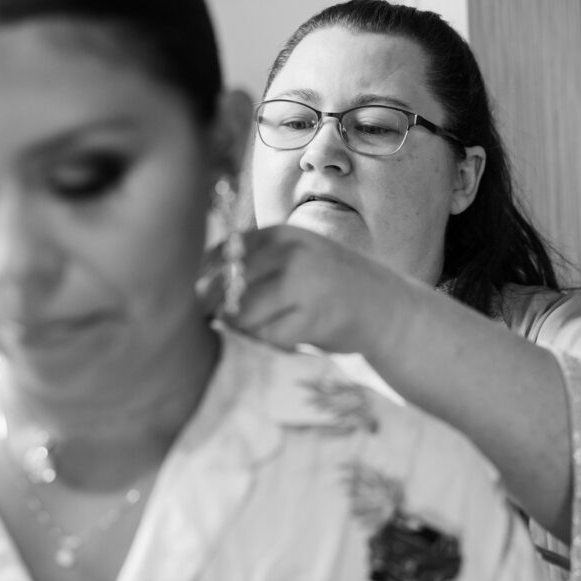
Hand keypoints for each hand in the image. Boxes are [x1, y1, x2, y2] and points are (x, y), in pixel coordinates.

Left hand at [198, 225, 417, 355]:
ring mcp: (303, 284)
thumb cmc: (330, 287)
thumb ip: (254, 264)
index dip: (204, 282)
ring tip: (262, 331)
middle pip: (226, 287)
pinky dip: (266, 345)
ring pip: (242, 315)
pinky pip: (266, 338)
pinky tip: (283, 341)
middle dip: (217, 311)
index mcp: (281, 236)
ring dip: (243, 331)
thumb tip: (192, 287)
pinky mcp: (313, 317)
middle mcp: (291, 254)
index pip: (221, 256)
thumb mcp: (295, 259)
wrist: (387, 309)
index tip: (205, 302)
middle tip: (223, 325)